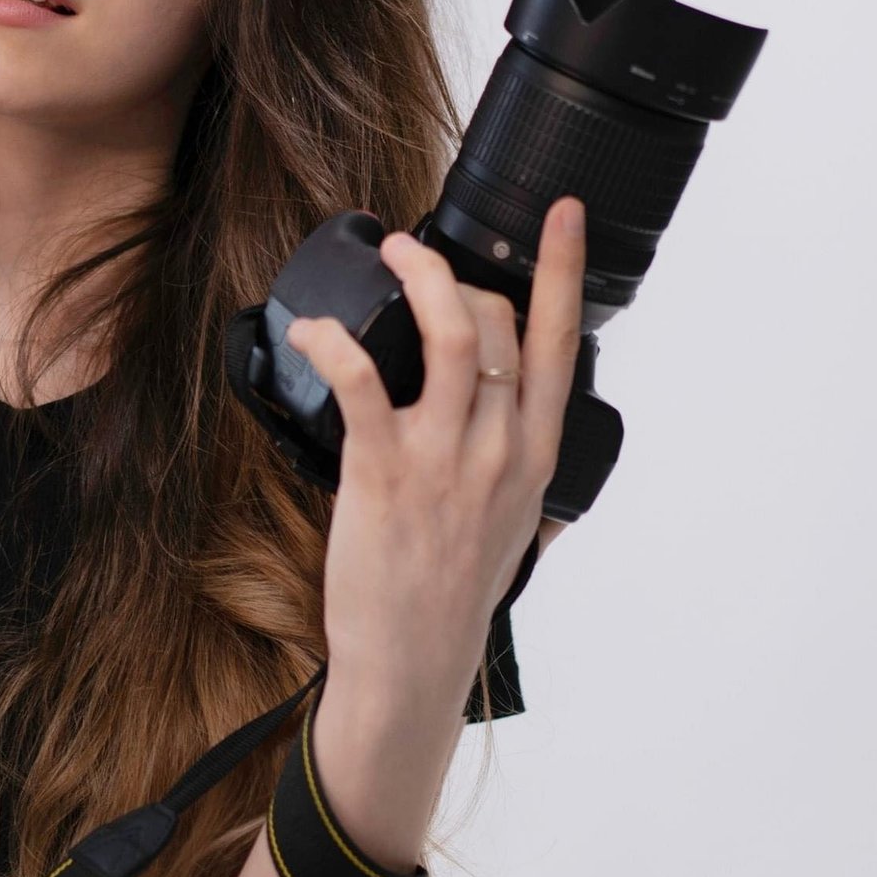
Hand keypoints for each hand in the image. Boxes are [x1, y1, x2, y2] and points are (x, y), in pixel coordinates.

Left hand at [284, 196, 585, 698]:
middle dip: (456, 272)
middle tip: (415, 256)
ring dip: (419, 277)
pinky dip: (335, 342)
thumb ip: (525, 482)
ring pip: (451, 334)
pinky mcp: (383, 471)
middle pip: (500, 323)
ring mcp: (444, 457)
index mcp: (536, 457)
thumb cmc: (455, 596)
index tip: (562, 214)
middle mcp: (500, 448)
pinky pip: (363, 382)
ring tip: (390, 253)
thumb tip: (532, 453)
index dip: (563, 270)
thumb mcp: (514, 534)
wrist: (411, 662)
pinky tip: (314, 329)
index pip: (562, 346)